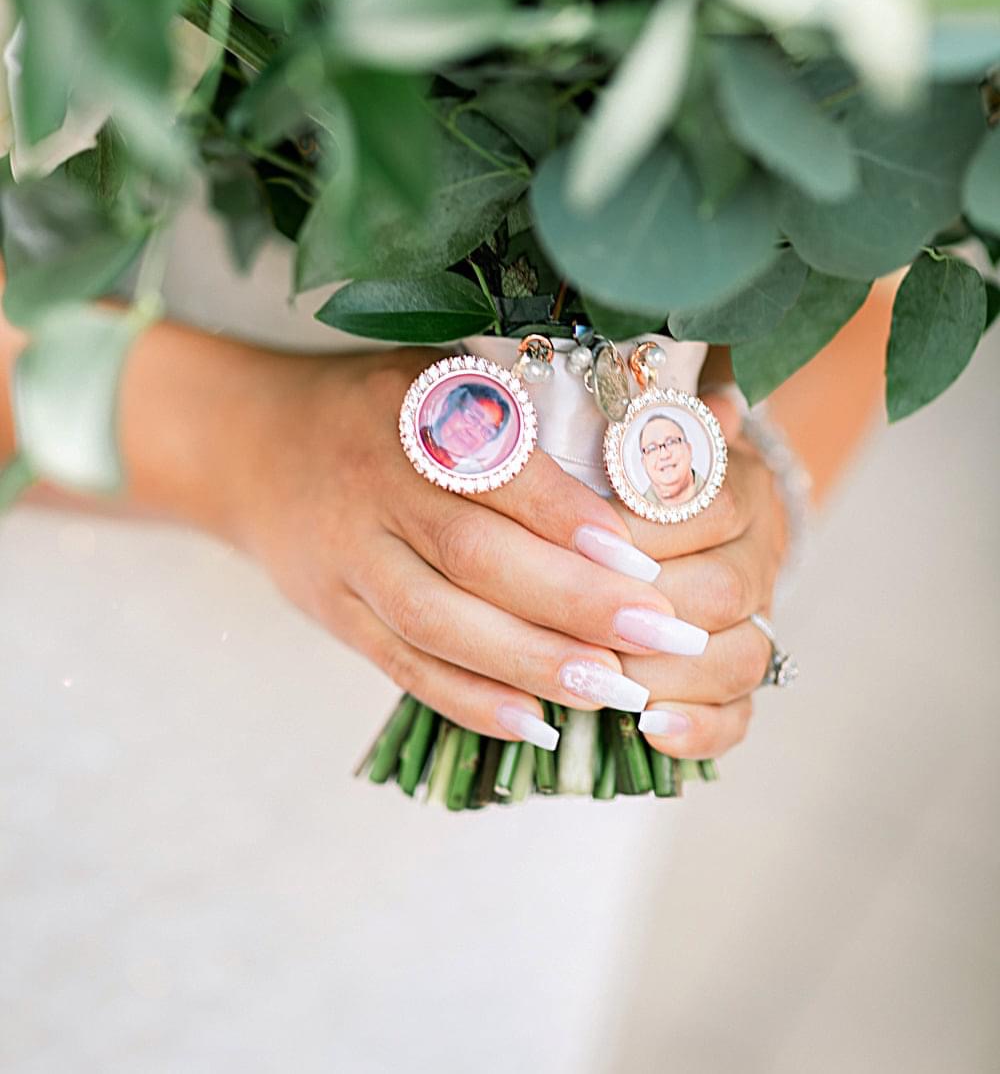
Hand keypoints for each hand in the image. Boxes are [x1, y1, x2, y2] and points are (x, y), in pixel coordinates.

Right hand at [228, 345, 710, 748]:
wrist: (252, 445)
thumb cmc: (379, 406)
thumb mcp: (442, 373)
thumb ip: (529, 404)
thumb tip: (669, 427)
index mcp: (413, 411)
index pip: (499, 469)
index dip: (569, 517)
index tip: (645, 556)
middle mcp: (376, 485)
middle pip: (474, 555)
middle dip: (574, 601)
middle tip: (661, 634)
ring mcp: (348, 557)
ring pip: (438, 621)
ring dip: (529, 662)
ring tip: (614, 689)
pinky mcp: (335, 613)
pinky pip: (402, 666)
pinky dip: (468, 700)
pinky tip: (535, 723)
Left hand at [616, 395, 789, 759]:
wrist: (681, 510)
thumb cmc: (634, 468)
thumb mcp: (641, 432)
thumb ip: (655, 420)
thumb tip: (716, 398)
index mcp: (735, 484)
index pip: (704, 508)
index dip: (643, 532)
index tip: (584, 546)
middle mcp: (758, 552)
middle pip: (725, 590)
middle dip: (650, 612)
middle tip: (583, 625)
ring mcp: (757, 620)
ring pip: (740, 657)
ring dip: (669, 675)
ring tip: (609, 682)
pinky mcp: (744, 678)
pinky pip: (740, 714)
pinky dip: (699, 729)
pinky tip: (650, 730)